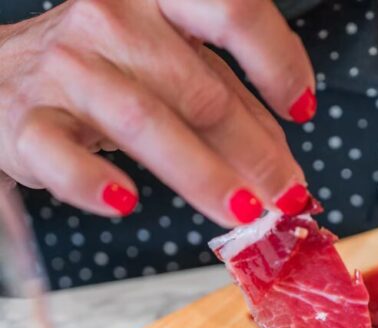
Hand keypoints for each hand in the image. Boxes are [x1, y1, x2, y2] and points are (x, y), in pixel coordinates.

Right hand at [0, 0, 315, 225]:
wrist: (1, 82)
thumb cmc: (105, 75)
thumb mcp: (174, 73)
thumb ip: (232, 109)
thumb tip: (286, 171)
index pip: (230, 8)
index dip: (276, 58)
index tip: (303, 107)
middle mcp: (110, 20)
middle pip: (200, 90)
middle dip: (254, 152)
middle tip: (286, 198)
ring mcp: (65, 69)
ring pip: (145, 123)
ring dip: (203, 175)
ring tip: (244, 212)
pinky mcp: (26, 121)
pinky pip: (61, 155)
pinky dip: (93, 183)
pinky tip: (126, 202)